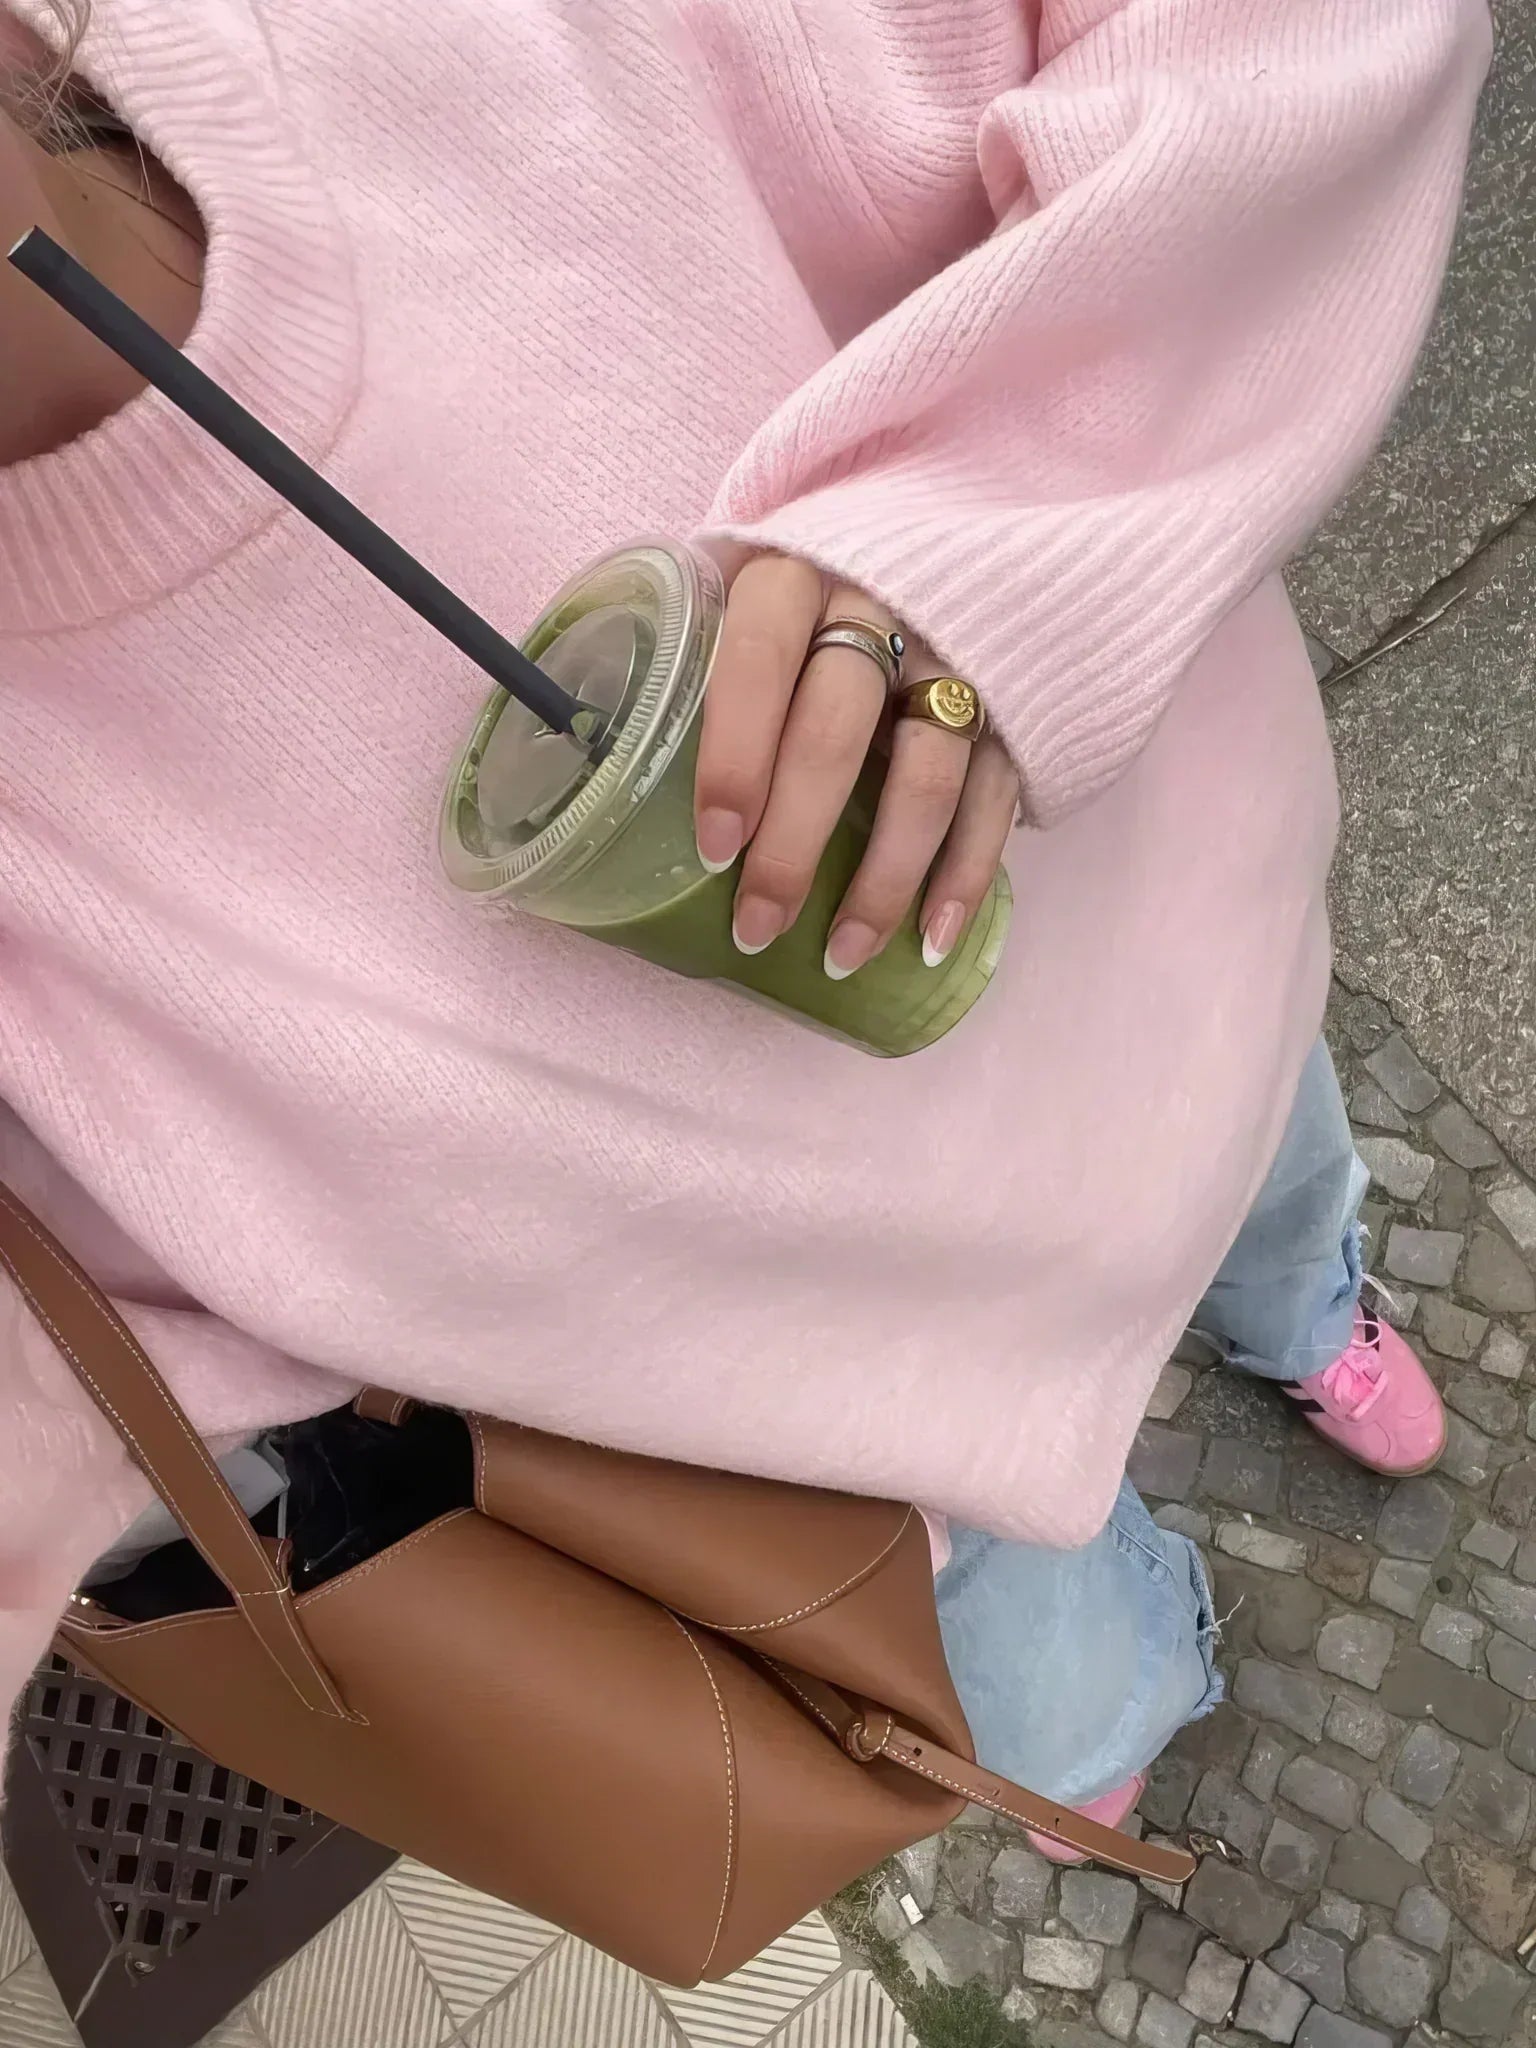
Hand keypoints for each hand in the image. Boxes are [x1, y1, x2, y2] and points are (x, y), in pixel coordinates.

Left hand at [693, 552, 1018, 975]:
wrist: (929, 544)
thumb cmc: (799, 594)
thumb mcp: (733, 585)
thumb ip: (681, 646)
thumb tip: (580, 734)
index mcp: (796, 574)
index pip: (761, 659)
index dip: (735, 753)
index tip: (714, 843)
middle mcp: (883, 609)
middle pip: (837, 733)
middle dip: (794, 841)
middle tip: (759, 922)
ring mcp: (955, 661)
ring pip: (926, 777)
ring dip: (884, 878)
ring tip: (842, 953)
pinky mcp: (1009, 708)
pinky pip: (992, 799)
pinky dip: (964, 876)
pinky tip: (927, 939)